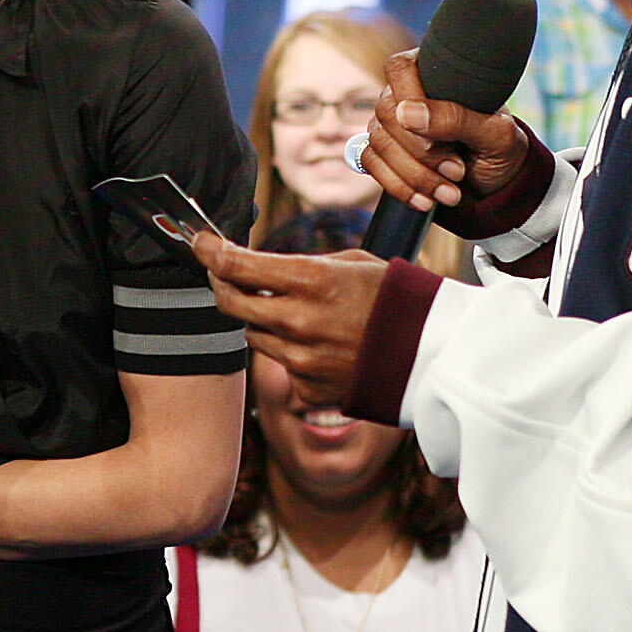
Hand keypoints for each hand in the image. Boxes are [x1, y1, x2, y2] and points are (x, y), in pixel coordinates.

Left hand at [192, 235, 389, 409]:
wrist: (431, 353)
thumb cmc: (394, 299)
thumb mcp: (350, 264)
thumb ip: (300, 267)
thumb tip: (258, 267)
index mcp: (312, 281)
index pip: (237, 265)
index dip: (211, 252)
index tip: (200, 243)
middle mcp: (299, 321)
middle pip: (231, 302)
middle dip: (222, 284)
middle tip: (223, 273)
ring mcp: (300, 359)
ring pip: (253, 334)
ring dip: (262, 320)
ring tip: (296, 312)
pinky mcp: (307, 388)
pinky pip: (281, 366)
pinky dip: (291, 354)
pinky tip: (321, 346)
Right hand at [361, 51, 529, 216]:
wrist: (495, 186)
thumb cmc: (499, 149)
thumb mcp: (494, 134)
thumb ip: (457, 118)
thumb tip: (408, 113)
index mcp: (436, 73)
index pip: (401, 69)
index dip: (412, 100)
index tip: (439, 138)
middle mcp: (407, 94)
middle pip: (387, 111)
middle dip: (421, 152)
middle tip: (457, 170)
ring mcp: (392, 124)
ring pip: (380, 143)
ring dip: (416, 176)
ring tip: (451, 191)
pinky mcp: (383, 152)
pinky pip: (371, 164)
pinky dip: (400, 187)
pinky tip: (426, 199)